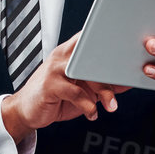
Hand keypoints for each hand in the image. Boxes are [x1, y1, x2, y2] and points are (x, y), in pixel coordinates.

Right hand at [1, 32, 130, 144]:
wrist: (26, 111)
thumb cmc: (55, 98)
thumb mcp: (83, 90)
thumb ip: (103, 83)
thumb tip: (128, 82)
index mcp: (71, 52)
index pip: (93, 39)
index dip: (111, 45)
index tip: (126, 57)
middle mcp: (62, 56)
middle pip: (94, 56)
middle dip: (112, 73)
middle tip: (123, 86)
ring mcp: (54, 69)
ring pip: (86, 74)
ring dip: (103, 91)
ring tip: (110, 105)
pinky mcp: (49, 86)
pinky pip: (75, 93)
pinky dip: (87, 106)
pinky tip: (91, 113)